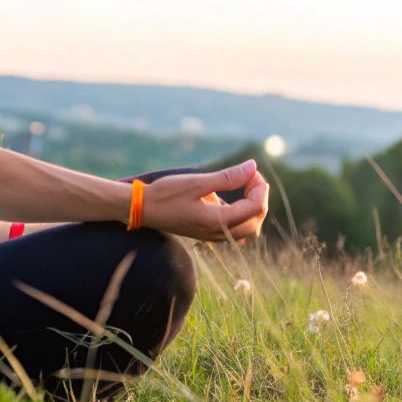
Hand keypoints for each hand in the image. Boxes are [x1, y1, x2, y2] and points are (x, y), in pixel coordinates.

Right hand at [139, 159, 268, 243]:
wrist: (142, 209)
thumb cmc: (167, 194)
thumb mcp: (197, 182)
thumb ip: (227, 177)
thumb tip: (253, 166)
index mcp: (217, 222)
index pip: (255, 209)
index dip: (260, 189)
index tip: (251, 171)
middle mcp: (218, 233)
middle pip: (255, 223)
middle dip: (259, 199)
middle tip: (251, 177)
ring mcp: (213, 235)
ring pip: (247, 228)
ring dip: (252, 206)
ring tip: (244, 183)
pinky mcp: (207, 231)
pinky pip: (234, 227)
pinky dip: (241, 211)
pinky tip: (233, 195)